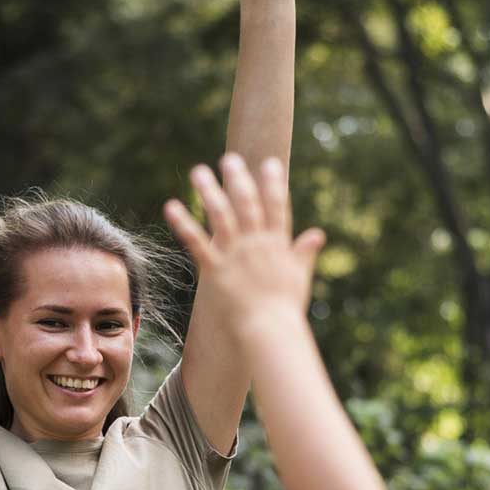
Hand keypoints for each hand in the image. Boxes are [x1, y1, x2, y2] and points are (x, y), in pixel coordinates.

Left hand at [166, 153, 325, 336]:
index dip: (273, 184)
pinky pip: (197, 242)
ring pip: (220, 216)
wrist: (269, 331)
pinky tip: (172, 206)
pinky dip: (184, 223)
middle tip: (229, 158)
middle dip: (238, 179)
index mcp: (278, 245)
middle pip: (246, 204)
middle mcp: (256, 244)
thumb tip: (317, 233)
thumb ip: (305, 252)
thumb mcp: (300, 277)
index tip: (268, 162)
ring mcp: (235, 255)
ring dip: (209, 191)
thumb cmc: (285, 308)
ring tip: (198, 171)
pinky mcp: (215, 269)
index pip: (276, 207)